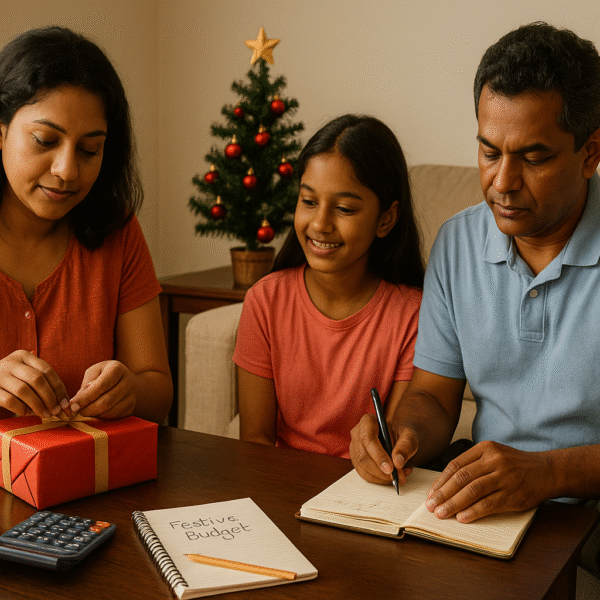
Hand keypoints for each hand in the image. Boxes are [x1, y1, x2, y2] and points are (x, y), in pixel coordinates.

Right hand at [0, 350, 68, 417]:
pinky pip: (9, 400)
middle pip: (37, 379)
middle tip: (57, 411)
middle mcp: (10, 362)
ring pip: (23, 390)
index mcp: (23, 356)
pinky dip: (22, 409)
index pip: (47, 370)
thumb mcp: (26, 375)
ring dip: (38, 405)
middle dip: (50, 397)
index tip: (66, 403)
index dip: (59, 388)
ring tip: (46, 414)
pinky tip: (28, 413)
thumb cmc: (12, 383)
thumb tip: (65, 402)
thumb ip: (42, 383)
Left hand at [69, 360, 136, 418]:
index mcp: (117, 369)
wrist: (128, 382)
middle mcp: (128, 382)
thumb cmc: (105, 375)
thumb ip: (86, 385)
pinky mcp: (131, 408)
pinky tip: (96, 412)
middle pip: (106, 401)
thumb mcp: (95, 372)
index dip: (86, 397)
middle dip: (87, 409)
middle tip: (75, 411)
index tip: (72, 405)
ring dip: (93, 414)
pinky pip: (113, 417)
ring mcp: (131, 396)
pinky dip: (101, 417)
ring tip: (85, 410)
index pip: (101, 385)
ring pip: (109, 411)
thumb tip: (77, 402)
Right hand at [349, 414, 413, 485]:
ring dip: (382, 477)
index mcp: (367, 422)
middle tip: (398, 476)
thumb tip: (398, 462)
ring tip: (399, 476)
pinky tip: (392, 476)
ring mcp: (354, 448)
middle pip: (363, 456)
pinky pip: (364, 475)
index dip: (378, 455)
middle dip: (381, 471)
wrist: (397, 438)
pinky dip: (379, 480)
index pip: (368, 438)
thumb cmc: (400, 434)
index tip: (390, 468)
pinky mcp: (357, 461)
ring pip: (362, 468)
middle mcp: (357, 434)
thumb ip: (405, 446)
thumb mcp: (409, 436)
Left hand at [424, 441, 551, 522]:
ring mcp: (504, 477)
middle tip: (430, 506)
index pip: (456, 465)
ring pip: (472, 491)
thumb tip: (445, 485)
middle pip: (461, 478)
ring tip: (441, 513)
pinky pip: (489, 504)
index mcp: (485, 448)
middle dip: (443, 493)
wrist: (547, 470)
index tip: (430, 493)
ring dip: (454, 504)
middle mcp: (494, 460)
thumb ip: (472, 465)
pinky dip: (473, 512)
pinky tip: (462, 518)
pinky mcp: (513, 494)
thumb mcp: (493, 455)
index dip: (441, 481)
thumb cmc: (514, 465)